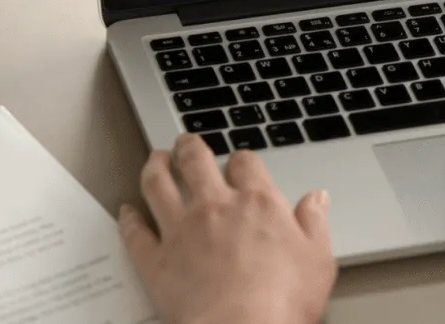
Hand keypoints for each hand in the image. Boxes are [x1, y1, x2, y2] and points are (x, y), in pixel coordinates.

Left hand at [119, 134, 336, 323]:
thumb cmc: (283, 301)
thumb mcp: (318, 258)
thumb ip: (314, 223)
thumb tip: (317, 198)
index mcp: (258, 202)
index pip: (245, 163)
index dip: (240, 159)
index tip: (239, 163)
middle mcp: (215, 207)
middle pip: (196, 161)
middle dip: (189, 148)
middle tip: (185, 143)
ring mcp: (181, 231)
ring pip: (158, 186)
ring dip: (154, 167)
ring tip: (154, 159)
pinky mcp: (155, 261)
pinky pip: (135, 232)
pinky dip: (128, 219)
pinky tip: (125, 211)